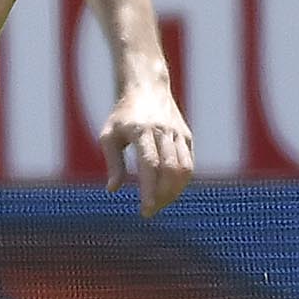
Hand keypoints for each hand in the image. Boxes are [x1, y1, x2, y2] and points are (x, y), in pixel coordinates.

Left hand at [99, 80, 194, 216]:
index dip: (150, 190)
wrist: (146, 87)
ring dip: (174, 192)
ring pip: (184, 169)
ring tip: (159, 203)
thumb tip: (113, 190)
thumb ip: (113, 163)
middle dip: (162, 196)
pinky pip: (189, 164)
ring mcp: (178, 133)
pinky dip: (181, 182)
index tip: (146, 210)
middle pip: (170, 170)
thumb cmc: (122, 115)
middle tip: (150, 211)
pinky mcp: (187, 136)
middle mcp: (162, 131)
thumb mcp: (109, 136)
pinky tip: (168, 190)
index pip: (150, 165)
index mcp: (141, 130)